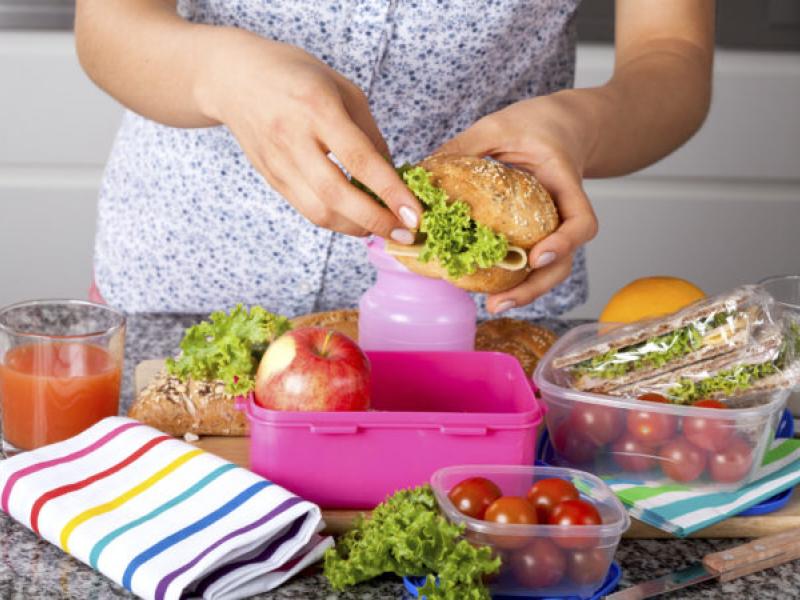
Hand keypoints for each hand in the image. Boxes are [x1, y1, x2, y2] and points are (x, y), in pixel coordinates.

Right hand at [197, 29, 420, 241]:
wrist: (234, 77)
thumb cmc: (296, 75)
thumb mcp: (343, 89)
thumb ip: (369, 133)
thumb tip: (392, 176)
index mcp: (317, 108)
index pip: (360, 159)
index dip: (391, 192)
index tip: (415, 215)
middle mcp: (294, 138)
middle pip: (337, 195)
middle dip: (376, 221)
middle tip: (405, 232)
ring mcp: (279, 162)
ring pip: (319, 211)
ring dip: (356, 227)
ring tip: (383, 228)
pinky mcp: (271, 178)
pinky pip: (306, 210)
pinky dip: (336, 221)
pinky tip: (355, 220)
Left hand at [436, 92, 598, 312]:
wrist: (563, 126)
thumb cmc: (537, 123)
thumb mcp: (499, 126)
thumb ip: (466, 146)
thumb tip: (422, 171)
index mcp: (565, 184)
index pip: (581, 223)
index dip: (564, 244)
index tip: (537, 256)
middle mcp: (564, 213)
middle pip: (564, 261)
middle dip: (535, 287)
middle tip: (499, 302)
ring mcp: (554, 228)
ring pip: (550, 269)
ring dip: (524, 291)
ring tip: (493, 304)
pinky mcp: (538, 234)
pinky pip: (530, 260)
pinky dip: (513, 276)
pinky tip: (486, 285)